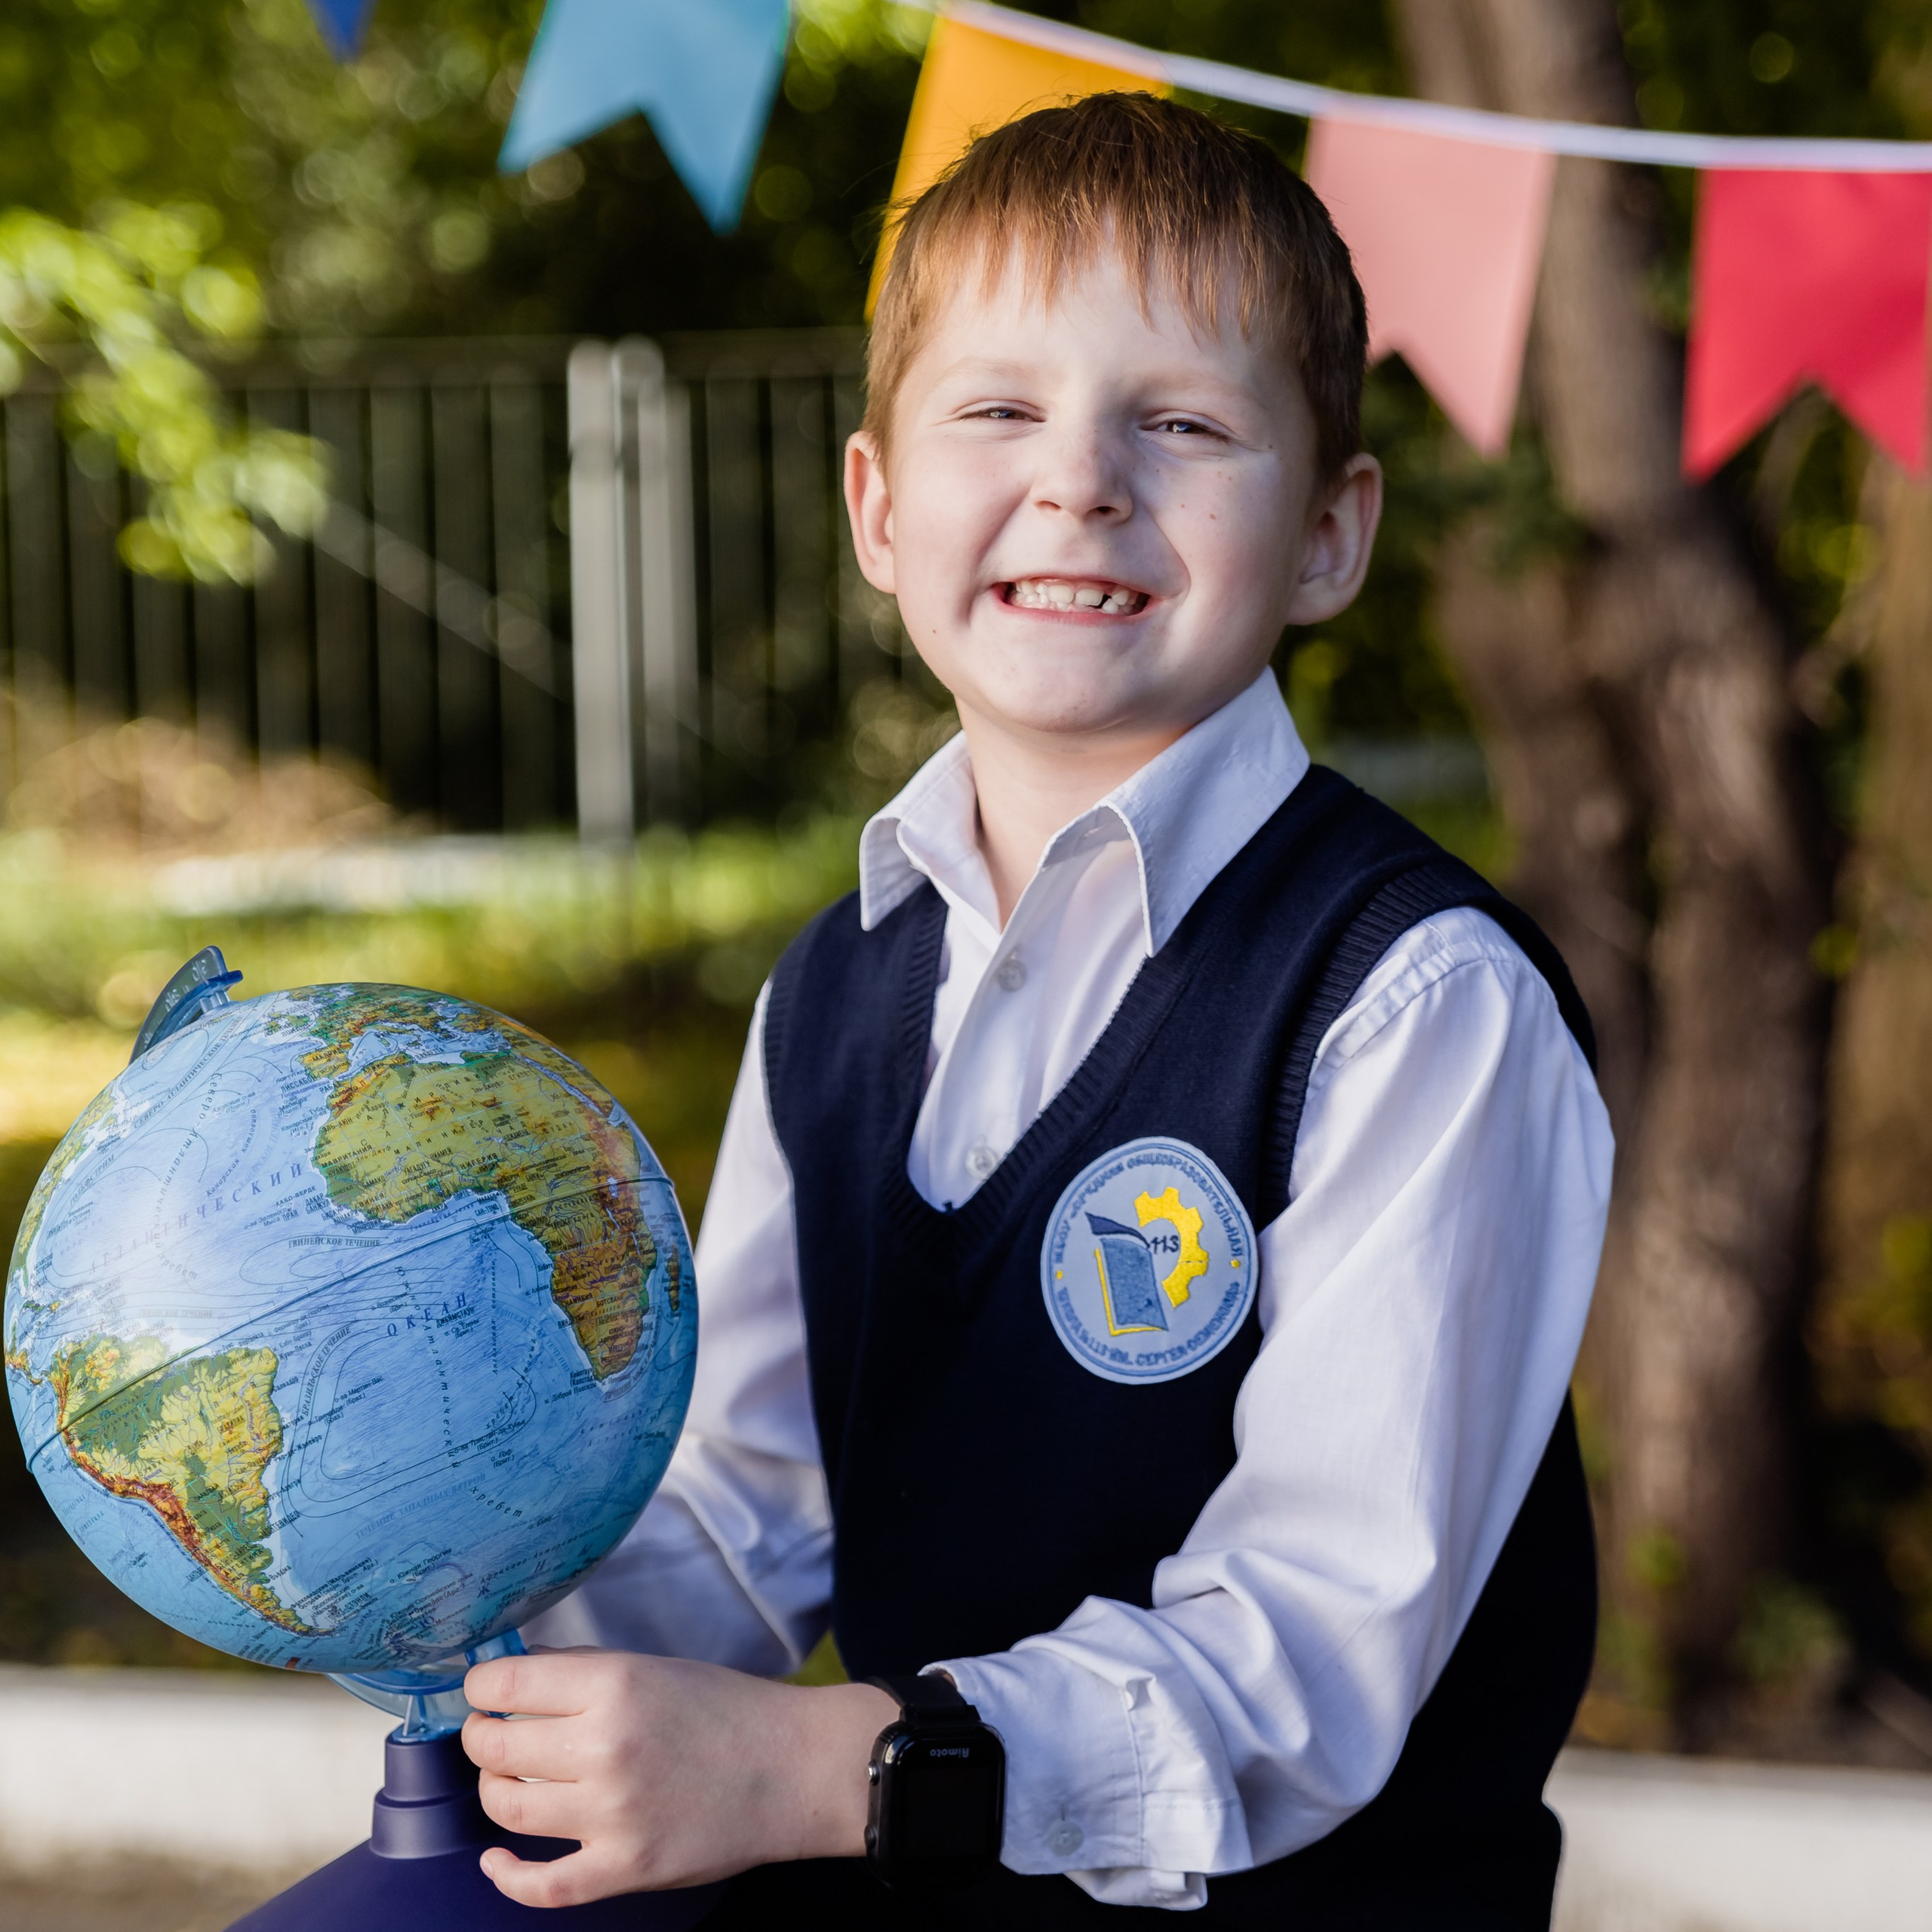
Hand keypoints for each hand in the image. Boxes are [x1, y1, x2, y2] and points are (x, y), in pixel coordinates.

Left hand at [461, 1647, 897, 1907]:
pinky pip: (543, 1886)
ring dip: (493, 1793)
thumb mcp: (653, 1667)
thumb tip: (513, 1677)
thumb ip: (582, 1671)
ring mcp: (613, 1816)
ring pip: (508, 1811)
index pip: (504, 1686)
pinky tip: (497, 1860)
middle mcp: (605, 1749)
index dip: (480, 1687)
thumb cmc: (726, 1709)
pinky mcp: (625, 1868)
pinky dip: (508, 1877)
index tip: (483, 1691)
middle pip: (495, 1749)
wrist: (793, 1767)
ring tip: (506, 1782)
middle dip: (481, 1738)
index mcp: (613, 1686)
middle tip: (490, 1733)